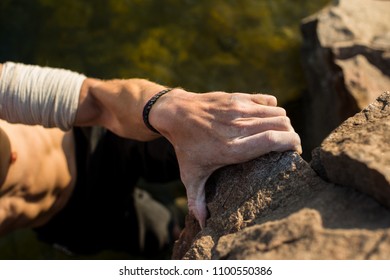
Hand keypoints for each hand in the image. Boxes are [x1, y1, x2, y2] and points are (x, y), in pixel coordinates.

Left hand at [150, 89, 301, 227]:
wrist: (175, 114)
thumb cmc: (185, 147)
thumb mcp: (190, 175)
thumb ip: (198, 200)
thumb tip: (203, 224)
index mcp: (232, 149)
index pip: (274, 140)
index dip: (292, 144)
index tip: (294, 152)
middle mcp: (238, 127)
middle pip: (282, 125)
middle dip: (291, 136)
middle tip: (287, 145)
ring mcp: (239, 109)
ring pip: (278, 112)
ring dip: (283, 123)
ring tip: (278, 133)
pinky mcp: (238, 97)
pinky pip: (268, 100)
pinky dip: (273, 109)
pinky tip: (266, 118)